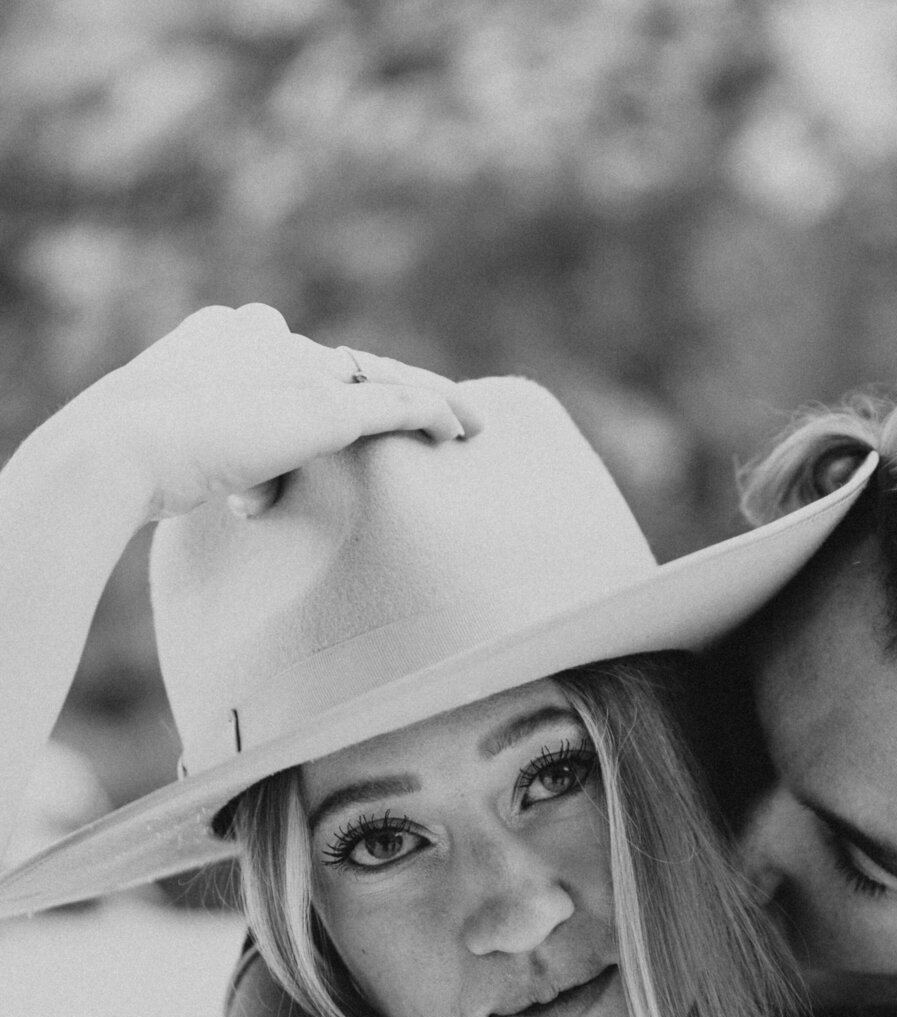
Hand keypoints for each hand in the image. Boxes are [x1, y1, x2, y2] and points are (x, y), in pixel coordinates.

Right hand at [47, 303, 481, 521]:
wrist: (118, 448)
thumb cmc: (128, 463)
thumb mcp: (173, 448)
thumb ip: (218, 456)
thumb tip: (251, 495)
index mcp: (219, 335)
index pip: (288, 353)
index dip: (321, 380)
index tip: (339, 404)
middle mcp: (265, 337)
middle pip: (343, 361)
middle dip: (385, 386)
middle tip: (428, 410)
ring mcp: (296, 367)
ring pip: (381, 375)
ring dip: (429, 397)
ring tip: (470, 421)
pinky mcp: (321, 406)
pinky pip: (397, 404)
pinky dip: (436, 413)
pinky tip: (465, 430)